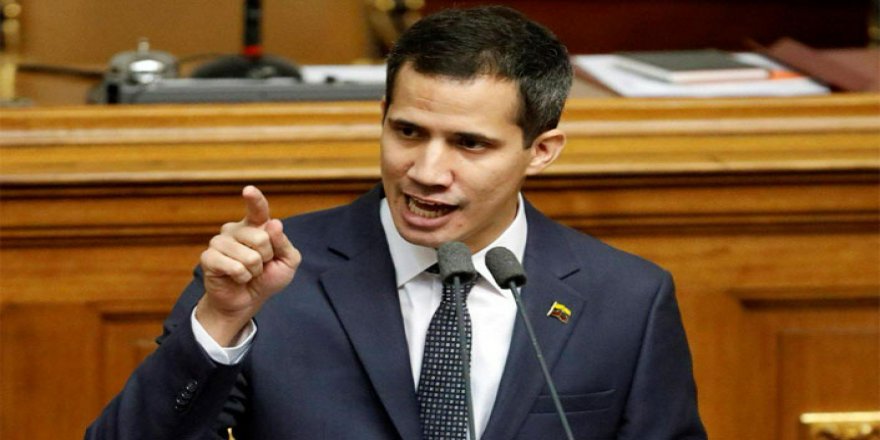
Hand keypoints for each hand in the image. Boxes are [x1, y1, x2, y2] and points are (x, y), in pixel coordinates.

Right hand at [196, 185, 300, 345]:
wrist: (247, 301)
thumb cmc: (267, 278)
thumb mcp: (287, 261)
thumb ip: (283, 243)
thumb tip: (274, 223)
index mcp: (255, 226)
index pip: (257, 209)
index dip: (255, 200)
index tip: (248, 191)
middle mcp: (235, 229)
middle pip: (261, 238)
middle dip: (267, 257)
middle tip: (260, 265)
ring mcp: (220, 242)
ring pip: (249, 256)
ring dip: (254, 270)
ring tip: (248, 273)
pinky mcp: (209, 257)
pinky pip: (234, 267)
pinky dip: (242, 277)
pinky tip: (237, 278)